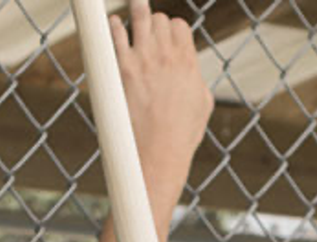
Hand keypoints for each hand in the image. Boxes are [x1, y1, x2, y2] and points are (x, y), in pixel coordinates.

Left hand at [110, 0, 213, 196]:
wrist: (160, 152)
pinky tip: (113, 26)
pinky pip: (116, 34)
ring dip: (137, 10)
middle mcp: (167, 56)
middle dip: (155, 24)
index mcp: (188, 63)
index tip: (166, 38)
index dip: (172, 29)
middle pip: (160, 19)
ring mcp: (144, 59)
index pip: (179, 26)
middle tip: (148, 34)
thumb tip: (194, 75)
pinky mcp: (124, 68)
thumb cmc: (181, 136)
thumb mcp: (203, 106)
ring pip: (140, 16)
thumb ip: (198, 82)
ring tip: (134, 6)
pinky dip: (115, 27)